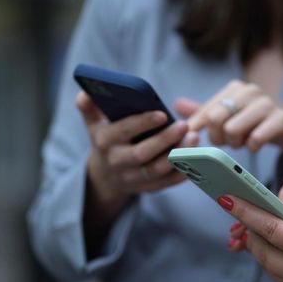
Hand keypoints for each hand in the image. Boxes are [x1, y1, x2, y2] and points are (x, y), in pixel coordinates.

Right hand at [77, 92, 198, 217]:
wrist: (105, 175)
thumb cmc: (106, 139)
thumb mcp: (93, 122)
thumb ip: (88, 106)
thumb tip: (85, 93)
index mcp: (105, 142)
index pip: (123, 131)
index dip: (142, 123)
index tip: (162, 113)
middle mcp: (118, 162)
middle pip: (142, 155)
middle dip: (164, 140)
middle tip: (184, 126)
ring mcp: (133, 178)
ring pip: (157, 171)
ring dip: (177, 157)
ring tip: (194, 138)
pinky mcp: (148, 188)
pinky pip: (168, 182)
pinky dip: (183, 172)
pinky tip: (197, 157)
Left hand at [180, 80, 282, 183]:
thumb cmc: (261, 123)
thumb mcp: (233, 116)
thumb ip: (206, 111)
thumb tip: (177, 105)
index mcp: (235, 89)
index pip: (205, 111)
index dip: (199, 131)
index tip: (196, 143)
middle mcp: (250, 91)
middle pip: (215, 119)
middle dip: (218, 138)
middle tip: (229, 142)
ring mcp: (268, 104)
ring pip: (232, 130)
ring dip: (236, 144)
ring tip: (245, 142)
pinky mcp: (282, 119)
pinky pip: (256, 138)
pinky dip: (253, 147)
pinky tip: (257, 145)